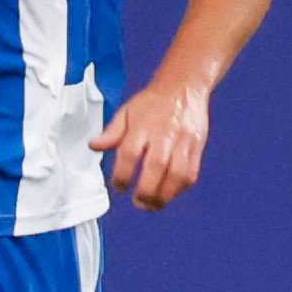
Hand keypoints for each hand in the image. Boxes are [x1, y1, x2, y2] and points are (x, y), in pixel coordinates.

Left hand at [90, 80, 210, 211]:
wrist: (184, 87)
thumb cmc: (153, 102)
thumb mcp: (127, 111)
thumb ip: (111, 132)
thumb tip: (94, 146)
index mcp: (143, 125)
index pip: (129, 154)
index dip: (122, 175)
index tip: (119, 186)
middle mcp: (164, 134)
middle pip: (156, 167)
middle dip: (146, 191)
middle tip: (138, 202)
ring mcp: (184, 141)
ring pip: (178, 175)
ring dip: (165, 195)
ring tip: (153, 204)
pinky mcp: (197, 147)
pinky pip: (191, 173)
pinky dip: (180, 188)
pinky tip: (169, 193)